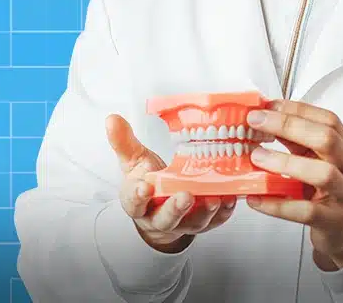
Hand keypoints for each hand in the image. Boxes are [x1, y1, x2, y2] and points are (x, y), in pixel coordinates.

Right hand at [105, 114, 236, 252]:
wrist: (159, 206)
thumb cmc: (147, 179)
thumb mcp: (133, 160)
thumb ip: (123, 141)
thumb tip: (112, 119)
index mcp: (137, 201)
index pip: (134, 201)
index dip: (139, 195)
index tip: (145, 186)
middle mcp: (158, 216)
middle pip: (166, 217)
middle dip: (176, 208)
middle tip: (186, 196)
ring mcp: (182, 222)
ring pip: (193, 222)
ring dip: (205, 212)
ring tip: (215, 198)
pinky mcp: (202, 223)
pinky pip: (214, 222)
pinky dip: (223, 213)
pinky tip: (230, 199)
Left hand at [243, 101, 342, 270]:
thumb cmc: (330, 191)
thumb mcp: (316, 160)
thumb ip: (295, 141)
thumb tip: (263, 119)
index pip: (328, 120)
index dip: (297, 109)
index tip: (267, 106)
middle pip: (327, 139)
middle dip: (289, 126)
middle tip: (256, 122)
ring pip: (323, 174)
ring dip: (285, 162)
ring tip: (257, 157)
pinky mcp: (334, 221)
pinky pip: (306, 211)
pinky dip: (278, 205)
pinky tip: (256, 198)